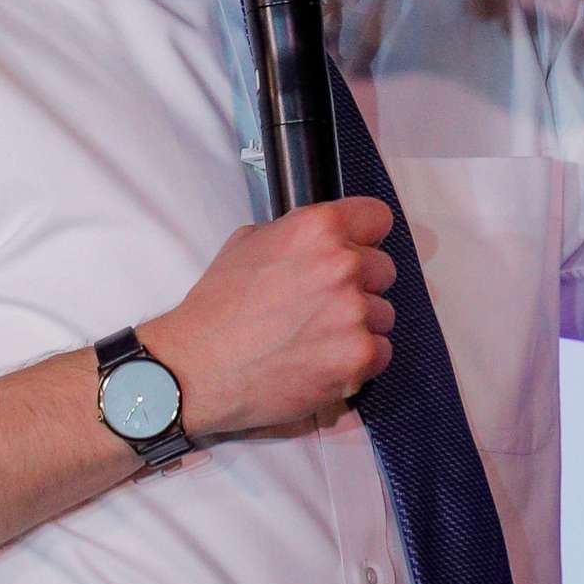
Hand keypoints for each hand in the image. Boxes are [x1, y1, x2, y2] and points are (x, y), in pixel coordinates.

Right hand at [142, 196, 397, 438]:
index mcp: (318, 228)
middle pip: (383, 269)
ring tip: (318, 336)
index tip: (356, 250)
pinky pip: (381, 353)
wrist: (199, 366)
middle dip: (360, 284)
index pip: (377, 218)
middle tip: (323, 303)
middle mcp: (343, 265)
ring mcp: (354, 313)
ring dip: (359, 325)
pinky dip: (358, 360)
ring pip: (383, 314)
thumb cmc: (219, 304)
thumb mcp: (250, 241)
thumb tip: (327, 241)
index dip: (364, 236)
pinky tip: (323, 360)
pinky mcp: (358, 358)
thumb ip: (299, 235)